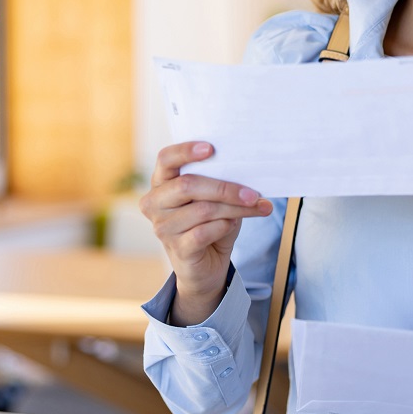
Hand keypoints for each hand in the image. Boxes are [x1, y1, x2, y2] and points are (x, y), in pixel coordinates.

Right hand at [140, 141, 272, 325]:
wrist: (207, 264)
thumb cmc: (211, 223)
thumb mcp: (215, 198)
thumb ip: (219, 182)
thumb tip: (246, 171)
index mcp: (162, 182)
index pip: (165, 159)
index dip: (185, 151)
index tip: (211, 148)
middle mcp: (156, 203)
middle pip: (188, 185)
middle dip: (226, 188)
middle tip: (253, 193)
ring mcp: (163, 227)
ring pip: (203, 210)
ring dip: (235, 208)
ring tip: (257, 207)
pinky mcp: (177, 248)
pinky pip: (205, 232)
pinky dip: (225, 226)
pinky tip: (233, 225)